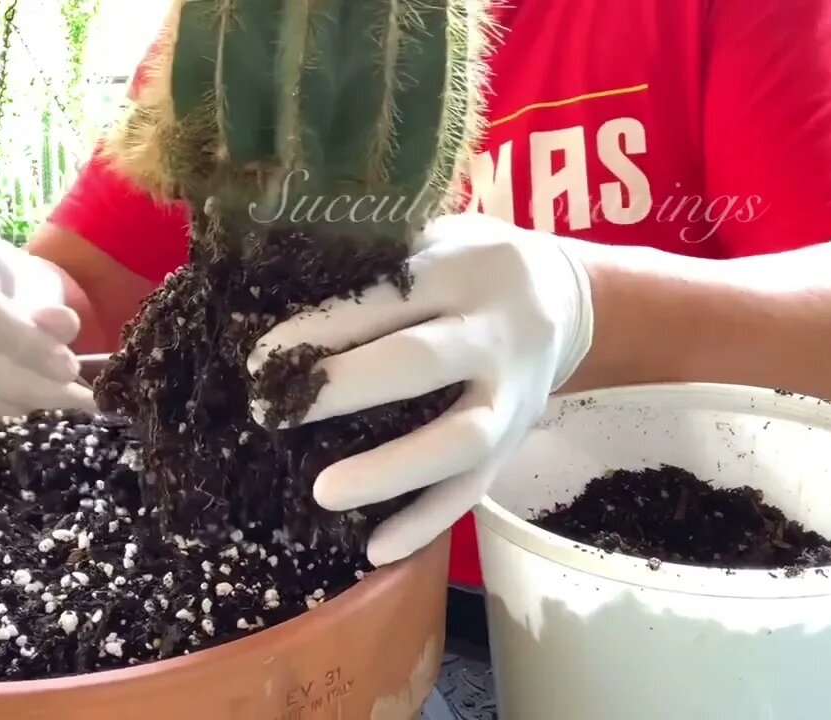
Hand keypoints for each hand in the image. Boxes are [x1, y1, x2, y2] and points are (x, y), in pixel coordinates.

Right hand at [0, 235, 94, 422]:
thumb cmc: (1, 275)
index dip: (23, 343)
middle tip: (78, 392)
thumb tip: (63, 328)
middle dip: (33, 383)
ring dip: (26, 401)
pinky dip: (7, 408)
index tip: (68, 365)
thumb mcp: (28, 273)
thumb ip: (45, 300)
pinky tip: (33, 397)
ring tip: (66, 397)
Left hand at [247, 212, 594, 565]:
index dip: (322, 328)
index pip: (386, 298)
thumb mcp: (436, 237)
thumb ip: (376, 259)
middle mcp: (494, 332)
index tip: (261, 359)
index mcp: (463, 268)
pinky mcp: (515, 444)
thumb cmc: (472, 265)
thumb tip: (272, 290)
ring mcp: (512, 396)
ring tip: (322, 493)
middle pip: (420, 363)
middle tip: (273, 413)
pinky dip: (427, 523)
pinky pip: (475, 490)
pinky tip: (376, 550)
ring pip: (458, 440)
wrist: (569, 301)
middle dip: (343, 389)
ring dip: (390, 471)